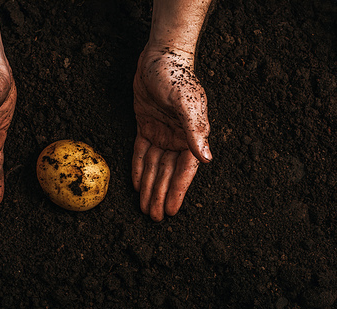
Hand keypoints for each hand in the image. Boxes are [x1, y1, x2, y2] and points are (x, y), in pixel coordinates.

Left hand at [132, 47, 211, 221]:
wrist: (159, 57)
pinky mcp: (146, 126)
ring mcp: (161, 133)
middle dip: (160, 195)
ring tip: (145, 207)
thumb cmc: (176, 77)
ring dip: (149, 186)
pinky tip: (136, 184)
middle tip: (154, 217)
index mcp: (191, 136)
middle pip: (166, 173)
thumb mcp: (186, 102)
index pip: (184, 171)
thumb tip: (206, 158)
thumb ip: (195, 130)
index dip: (177, 191)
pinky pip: (141, 152)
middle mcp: (177, 138)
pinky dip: (138, 168)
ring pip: (153, 166)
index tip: (172, 210)